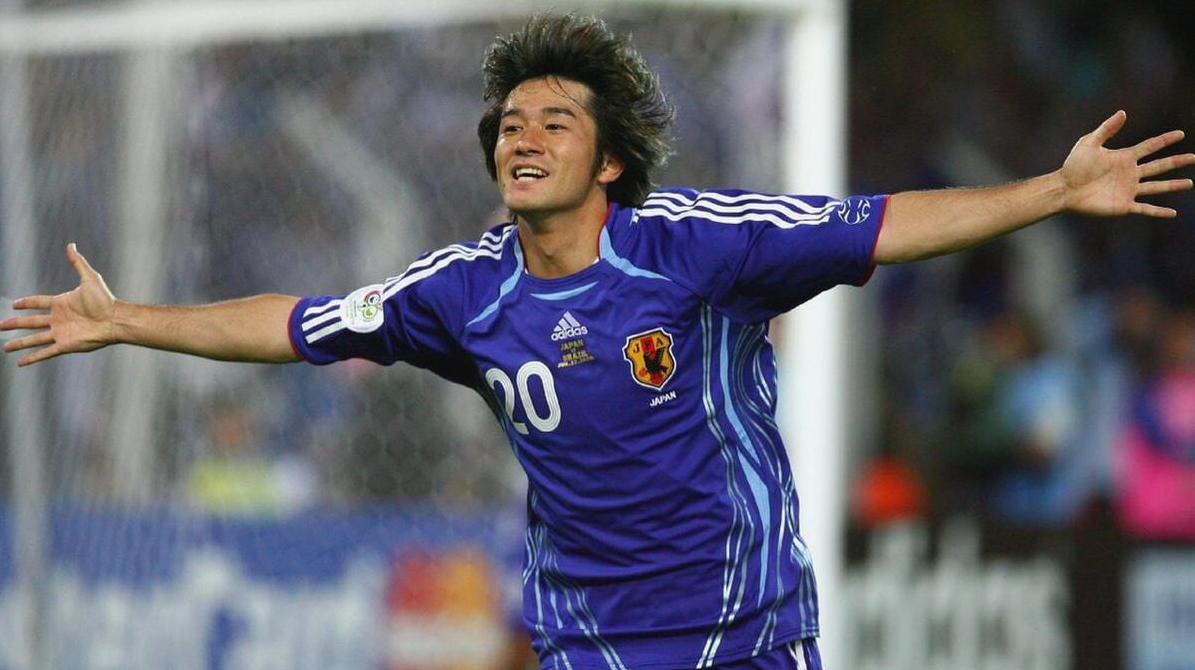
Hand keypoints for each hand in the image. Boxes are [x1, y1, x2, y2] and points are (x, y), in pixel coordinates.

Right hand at [1, 243, 116, 365]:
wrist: (115, 319)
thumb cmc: (105, 300)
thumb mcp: (89, 278)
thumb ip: (78, 263)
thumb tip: (71, 245)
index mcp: (61, 304)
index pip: (38, 303)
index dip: (26, 303)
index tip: (14, 304)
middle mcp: (58, 319)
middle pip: (31, 322)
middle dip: (14, 324)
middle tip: (0, 326)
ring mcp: (60, 333)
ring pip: (34, 339)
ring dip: (19, 343)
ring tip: (5, 347)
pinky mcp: (64, 345)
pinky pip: (44, 352)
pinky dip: (32, 358)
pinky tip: (21, 363)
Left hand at [1060, 110, 1194, 217]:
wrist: (1064, 189)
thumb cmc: (1073, 166)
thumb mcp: (1089, 143)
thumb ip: (1106, 129)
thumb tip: (1123, 113)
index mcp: (1124, 158)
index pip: (1150, 147)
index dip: (1165, 140)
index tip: (1180, 134)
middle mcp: (1130, 173)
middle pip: (1159, 166)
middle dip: (1176, 162)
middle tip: (1194, 158)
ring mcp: (1128, 190)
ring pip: (1156, 187)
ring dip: (1173, 185)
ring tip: (1190, 183)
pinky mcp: (1123, 205)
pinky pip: (1145, 208)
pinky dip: (1158, 211)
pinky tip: (1172, 213)